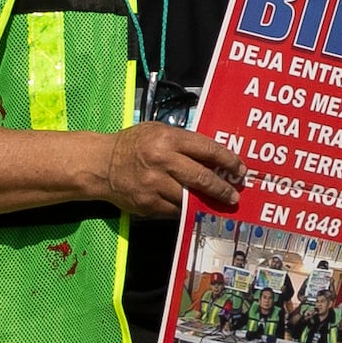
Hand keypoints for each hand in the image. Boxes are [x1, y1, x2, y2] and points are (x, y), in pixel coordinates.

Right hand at [72, 124, 243, 222]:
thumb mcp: (158, 131)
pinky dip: (186, 210)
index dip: (228, 160)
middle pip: (202, 177)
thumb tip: (213, 157)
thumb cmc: (133, 144)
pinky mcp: (148, 204)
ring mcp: (155, 185)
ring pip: (190, 198)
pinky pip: (175, 210)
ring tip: (219, 204)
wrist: (101, 164)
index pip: (207, 149)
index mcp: (169, 139)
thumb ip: (184, 142)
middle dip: (223, 188)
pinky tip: (195, 209)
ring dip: (208, 203)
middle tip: (234, 195)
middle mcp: (163, 161)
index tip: (240, 169)